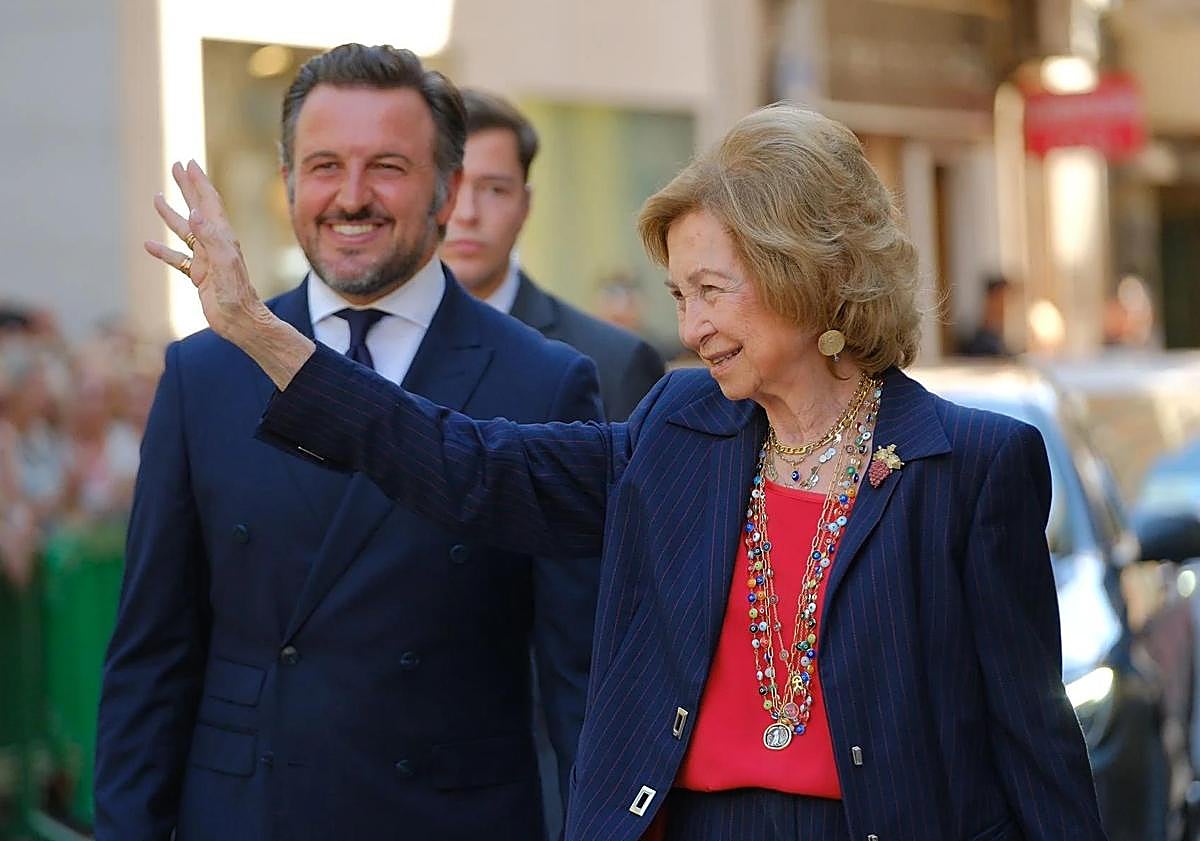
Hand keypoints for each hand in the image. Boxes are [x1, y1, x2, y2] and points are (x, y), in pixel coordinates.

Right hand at [144, 160, 314, 388]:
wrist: (240, 321)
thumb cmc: (236, 295)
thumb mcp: (224, 264)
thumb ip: (210, 237)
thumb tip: (194, 211)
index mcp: (223, 236)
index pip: (209, 202)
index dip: (199, 182)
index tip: (188, 162)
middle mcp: (215, 243)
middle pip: (198, 208)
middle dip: (187, 187)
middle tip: (175, 166)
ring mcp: (206, 259)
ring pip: (185, 231)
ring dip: (172, 214)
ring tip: (157, 197)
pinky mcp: (199, 276)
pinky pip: (178, 259)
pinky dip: (163, 250)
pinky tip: (148, 245)